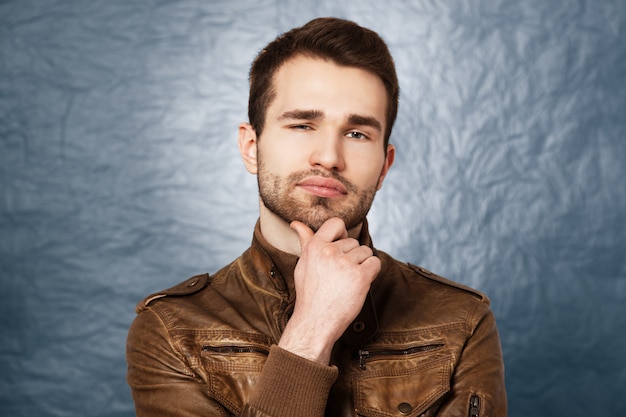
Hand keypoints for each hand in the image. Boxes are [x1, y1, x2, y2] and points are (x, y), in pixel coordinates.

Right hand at [277, 217, 380, 363]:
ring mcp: (346, 264)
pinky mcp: (360, 277)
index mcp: (314, 247)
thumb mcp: (303, 264)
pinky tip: (359, 283)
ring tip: (347, 281)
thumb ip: (305, 241)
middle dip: (351, 256)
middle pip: (354, 242)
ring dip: (362, 265)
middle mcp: (329, 252)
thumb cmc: (310, 294)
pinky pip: (375, 263)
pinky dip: (372, 272)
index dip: (342, 234)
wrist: (316, 322)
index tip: (340, 247)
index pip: (336, 223)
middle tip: (339, 276)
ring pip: (366, 252)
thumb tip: (296, 223)